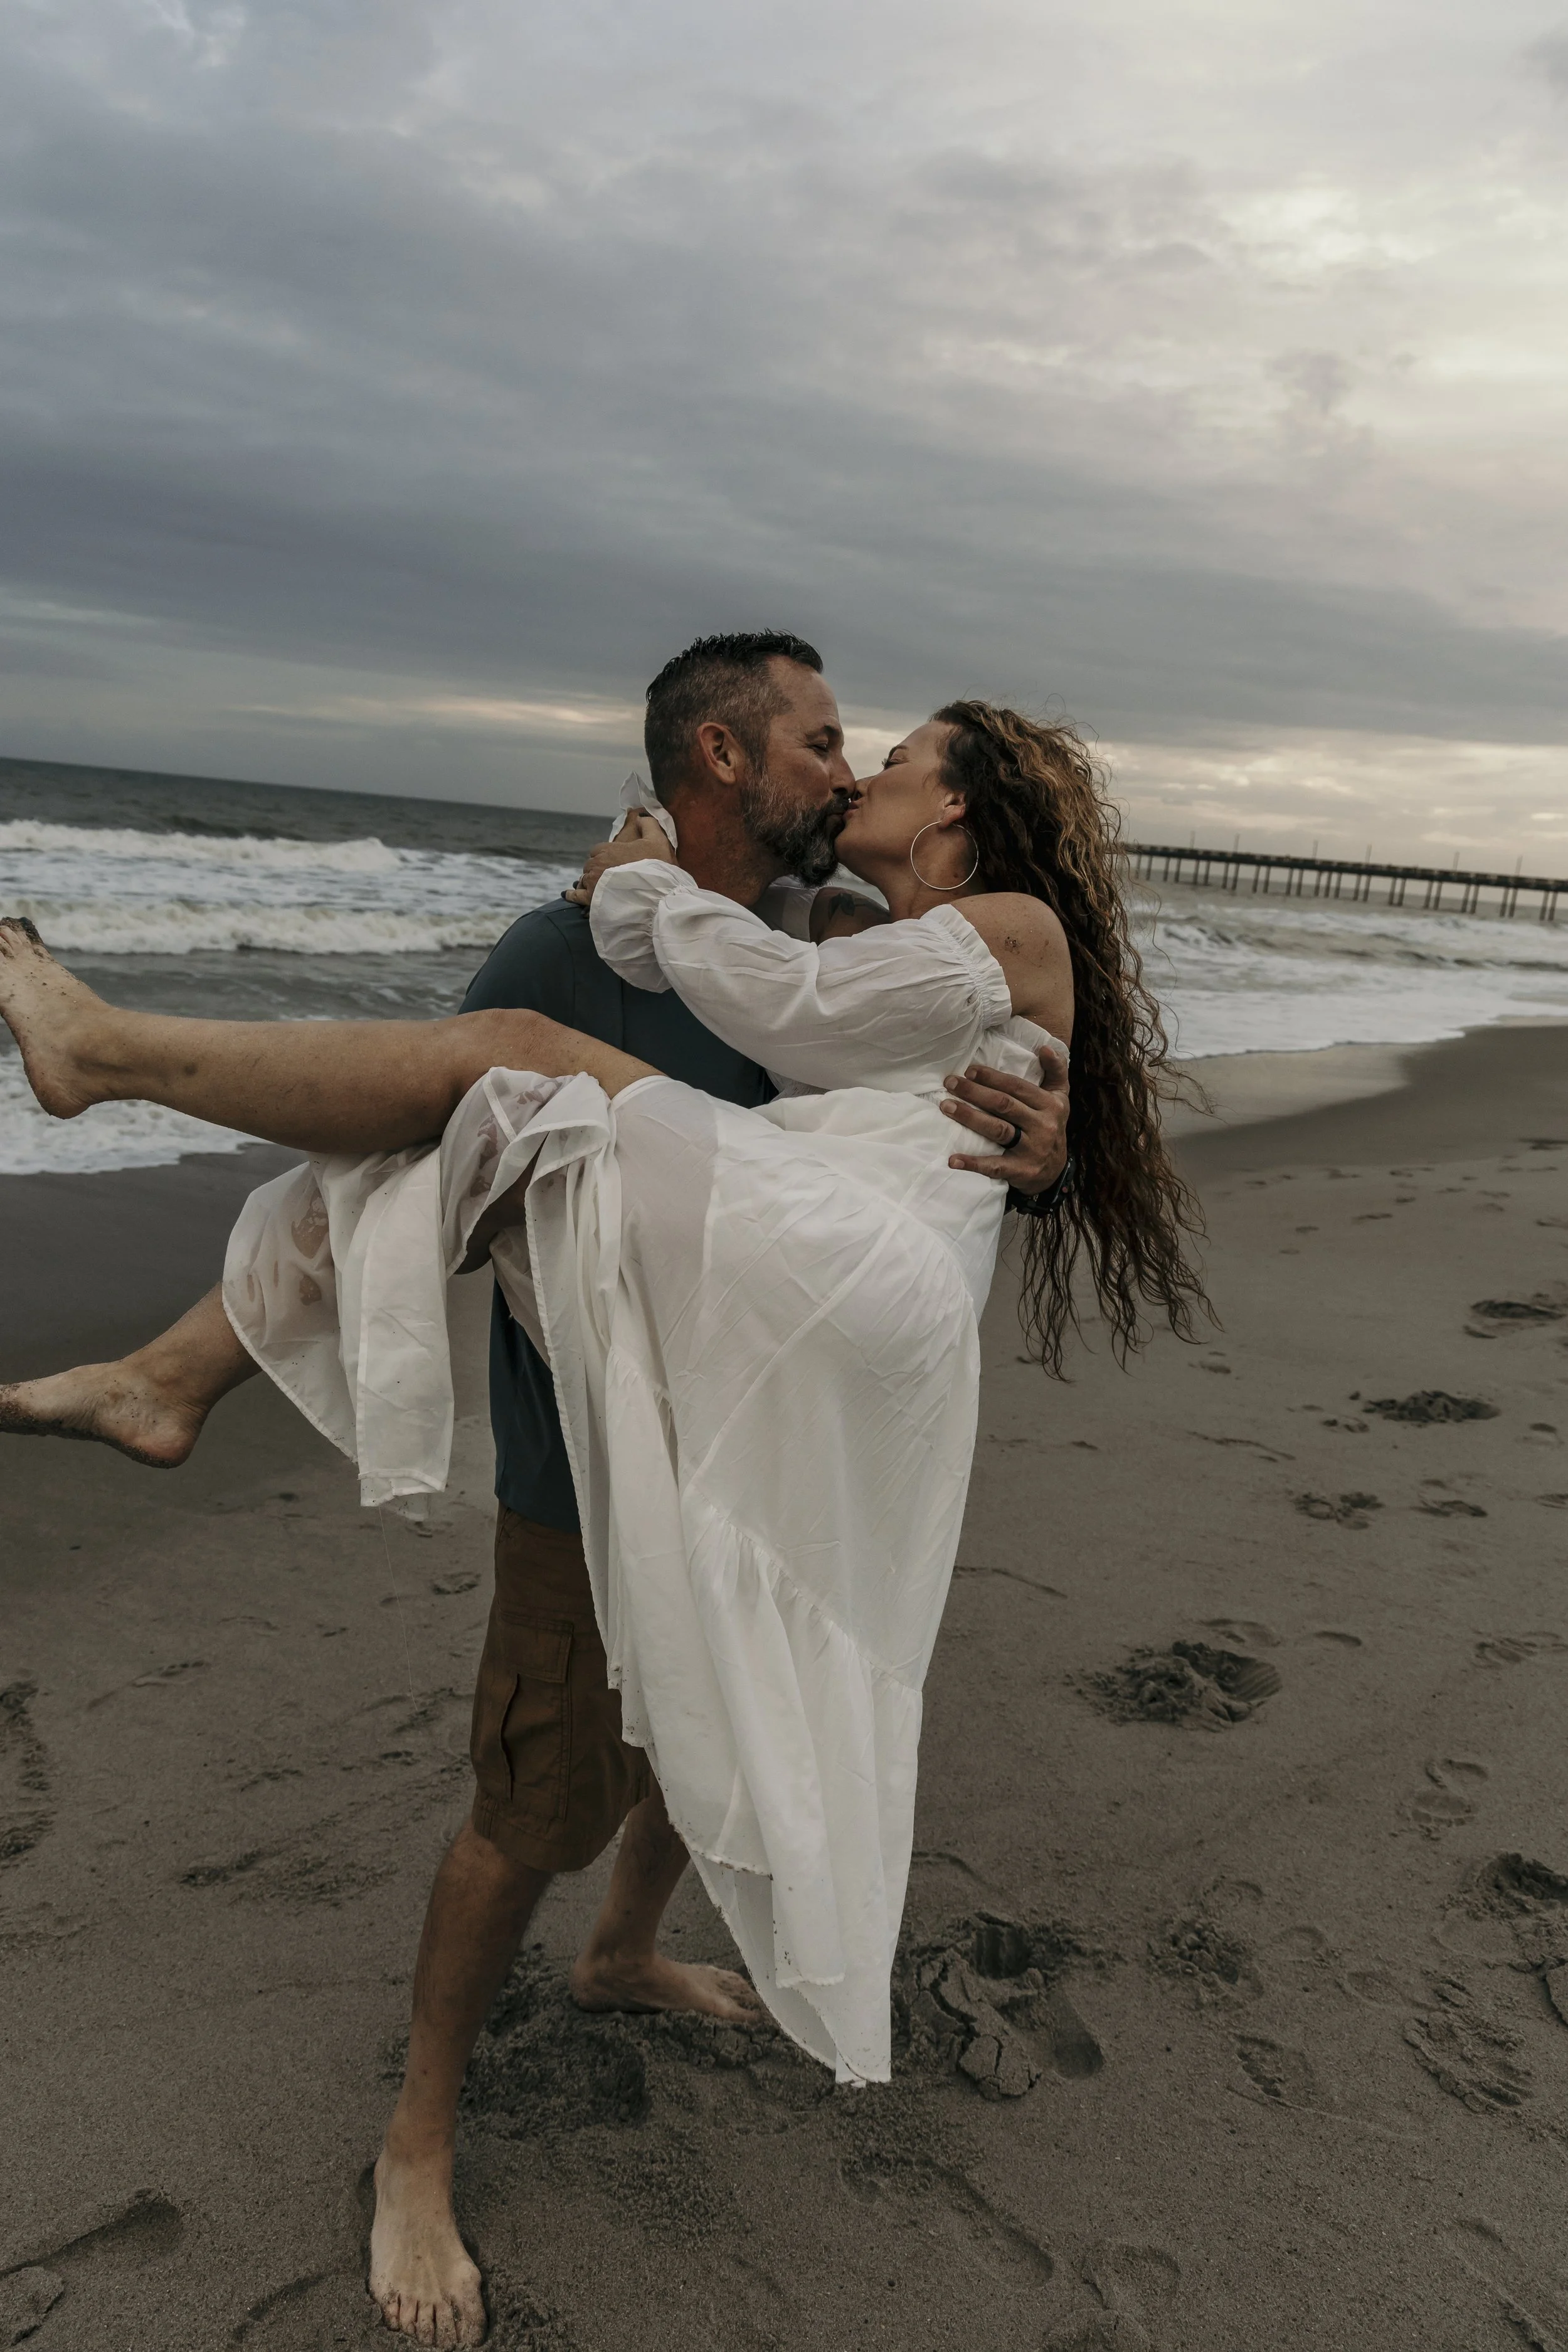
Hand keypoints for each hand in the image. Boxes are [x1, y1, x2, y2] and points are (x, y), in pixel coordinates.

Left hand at [563, 811, 675, 905]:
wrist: (655, 892)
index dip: (605, 856)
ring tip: (600, 888)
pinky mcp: (591, 898)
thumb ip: (648, 824)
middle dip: (598, 870)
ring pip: (585, 879)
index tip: (614, 863)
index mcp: (608, 850)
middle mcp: (597, 864)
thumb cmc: (655, 867)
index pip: (597, 850)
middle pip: (590, 865)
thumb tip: (641, 817)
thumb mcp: (657, 840)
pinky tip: (568, 894)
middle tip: (611, 878)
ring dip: (590, 882)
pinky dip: (572, 894)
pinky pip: (576, 895)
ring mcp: (592, 882)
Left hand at [941, 1053, 1068, 1188]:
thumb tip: (1045, 1048)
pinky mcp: (1022, 1171)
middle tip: (949, 1083)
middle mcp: (1043, 1125)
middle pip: (1004, 1105)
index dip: (992, 1078)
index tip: (968, 1071)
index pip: (1017, 1087)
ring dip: (969, 1117)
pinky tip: (953, 1159)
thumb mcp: (1060, 1097)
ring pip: (997, 1130)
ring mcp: (1032, 1149)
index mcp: (1050, 1104)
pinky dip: (973, 1163)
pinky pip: (995, 1166)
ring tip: (946, 1107)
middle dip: (974, 1092)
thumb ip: (1055, 1071)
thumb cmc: (1050, 1124)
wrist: (1056, 1170)